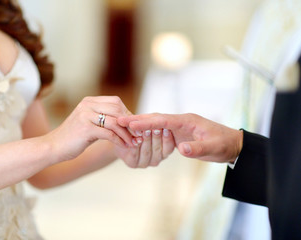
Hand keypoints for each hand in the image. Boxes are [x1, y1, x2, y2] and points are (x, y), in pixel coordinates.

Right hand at [44, 96, 133, 162]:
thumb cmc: (73, 138)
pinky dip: (119, 141)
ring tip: (134, 143)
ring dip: (127, 134)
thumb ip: (104, 120)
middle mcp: (87, 105)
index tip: (135, 127)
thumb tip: (126, 122)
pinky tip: (124, 146)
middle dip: (130, 124)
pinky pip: (109, 133)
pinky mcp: (85, 129)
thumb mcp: (89, 124)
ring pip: (115, 122)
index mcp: (89, 101)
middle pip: (118, 110)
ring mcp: (85, 115)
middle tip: (138, 135)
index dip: (128, 114)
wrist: (53, 147)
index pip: (116, 102)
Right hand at [118, 113, 242, 162]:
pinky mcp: (179, 134)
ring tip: (124, 126)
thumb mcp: (213, 148)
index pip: (162, 120)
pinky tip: (140, 134)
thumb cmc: (224, 144)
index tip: (130, 123)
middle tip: (120, 120)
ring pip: (156, 124)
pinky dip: (148, 131)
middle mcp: (181, 121)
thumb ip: (197, 149)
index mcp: (187, 121)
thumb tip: (180, 149)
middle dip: (138, 120)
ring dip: (141, 125)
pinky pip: (160, 131)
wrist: (233, 144)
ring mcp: (179, 127)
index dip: (145, 121)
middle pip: (155, 118)